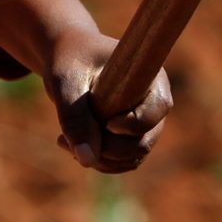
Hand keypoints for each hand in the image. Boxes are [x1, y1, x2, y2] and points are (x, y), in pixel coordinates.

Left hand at [43, 28, 168, 172]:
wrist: (68, 59)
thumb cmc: (70, 60)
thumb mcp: (66, 83)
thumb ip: (75, 119)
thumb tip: (87, 161)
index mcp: (149, 76)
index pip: (158, 109)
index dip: (135, 124)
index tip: (106, 124)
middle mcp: (152, 102)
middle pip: (145, 141)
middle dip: (108, 148)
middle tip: (68, 138)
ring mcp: (144, 123)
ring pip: (132, 157)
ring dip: (99, 158)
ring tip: (64, 140)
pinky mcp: (130, 136)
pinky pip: (121, 162)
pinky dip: (97, 160)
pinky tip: (69, 144)